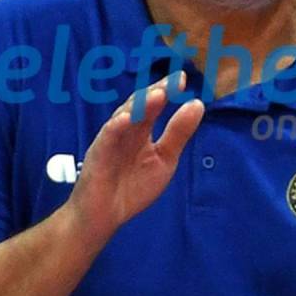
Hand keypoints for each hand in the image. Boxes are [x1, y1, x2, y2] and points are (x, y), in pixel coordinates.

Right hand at [67, 72, 203, 239]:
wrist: (103, 216)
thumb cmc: (131, 187)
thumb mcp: (164, 159)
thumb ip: (178, 133)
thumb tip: (197, 105)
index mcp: (141, 130)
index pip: (154, 104)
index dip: (166, 90)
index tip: (183, 79)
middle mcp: (126, 130)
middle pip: (140, 105)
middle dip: (156, 92)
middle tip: (174, 81)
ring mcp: (111, 140)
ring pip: (124, 116)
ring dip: (140, 105)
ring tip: (158, 94)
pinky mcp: (98, 154)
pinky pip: (107, 137)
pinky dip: (117, 127)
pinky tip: (127, 118)